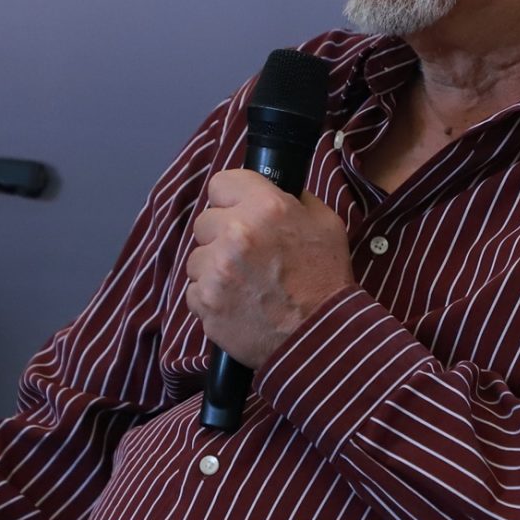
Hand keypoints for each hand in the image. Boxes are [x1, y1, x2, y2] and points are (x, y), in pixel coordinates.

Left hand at [184, 170, 354, 366]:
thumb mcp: (325, 224)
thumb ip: (295, 200)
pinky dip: (210, 298)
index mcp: (266, 207)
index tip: (239, 212)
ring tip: (244, 284)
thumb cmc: (325, 280)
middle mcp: (236, 233)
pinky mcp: (205, 302)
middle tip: (247, 255)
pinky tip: (237, 304)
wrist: (319, 337)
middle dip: (222, 235)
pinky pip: (194, 290)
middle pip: (204, 221)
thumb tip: (271, 189)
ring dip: (214, 268)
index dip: (232, 199)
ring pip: (196, 257)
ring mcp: (216, 270)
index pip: (221, 183)